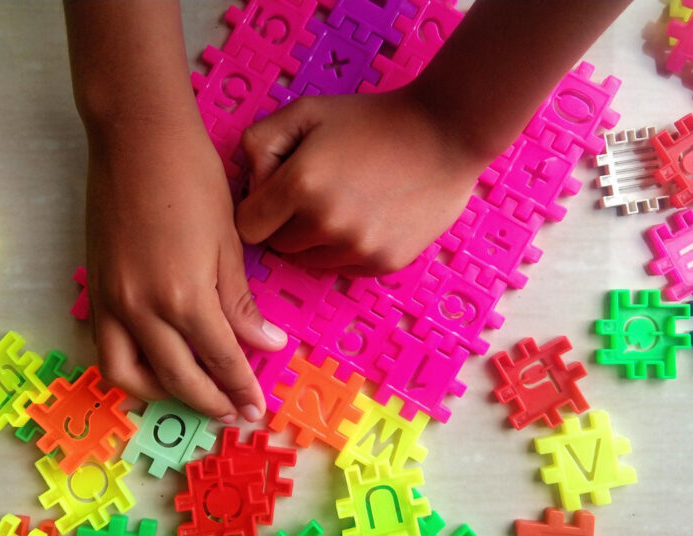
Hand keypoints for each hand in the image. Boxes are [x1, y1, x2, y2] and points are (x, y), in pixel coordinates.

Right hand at [84, 116, 286, 422]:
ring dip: (163, 394)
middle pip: (178, 379)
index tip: (257, 408)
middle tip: (234, 413)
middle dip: (210, 402)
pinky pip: (106, 348)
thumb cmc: (194, 179)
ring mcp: (111, 302)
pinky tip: (156, 364)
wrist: (137, 137)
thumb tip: (266, 344)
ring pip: (129, 375)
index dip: (241, 389)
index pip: (221, 360)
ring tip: (194, 393)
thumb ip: (240, 303)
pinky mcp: (94, 289)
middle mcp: (142, 310)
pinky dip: (131, 369)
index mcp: (185, 296)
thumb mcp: (229, 242)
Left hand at [235, 90, 489, 274]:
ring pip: (309, 261)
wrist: (446, 135)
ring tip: (345, 201)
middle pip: (278, 246)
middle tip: (314, 192)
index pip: (246, 227)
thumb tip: (249, 187)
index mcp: (300, 185)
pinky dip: (346, 248)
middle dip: (285, 223)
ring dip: (316, 238)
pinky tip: (367, 215)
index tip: (275, 193)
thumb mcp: (306, 112)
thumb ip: (259, 143)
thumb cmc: (371, 119)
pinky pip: (342, 267)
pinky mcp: (382, 263)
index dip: (256, 209)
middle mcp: (326, 223)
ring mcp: (357, 248)